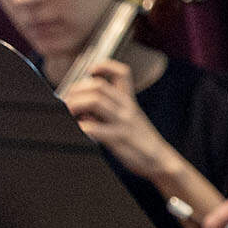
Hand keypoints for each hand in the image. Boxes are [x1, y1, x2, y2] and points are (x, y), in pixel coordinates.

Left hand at [58, 58, 167, 177]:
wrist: (161, 161)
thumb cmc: (141, 141)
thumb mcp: (131, 119)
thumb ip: (110, 111)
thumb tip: (83, 108)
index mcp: (130, 101)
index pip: (122, 73)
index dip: (104, 66)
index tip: (90, 71)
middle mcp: (127, 108)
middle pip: (98, 86)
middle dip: (76, 90)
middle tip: (66, 100)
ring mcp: (123, 123)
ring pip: (94, 102)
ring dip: (75, 104)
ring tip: (68, 113)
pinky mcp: (119, 139)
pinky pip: (93, 128)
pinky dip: (80, 127)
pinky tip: (77, 130)